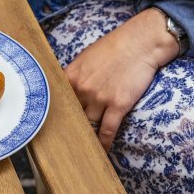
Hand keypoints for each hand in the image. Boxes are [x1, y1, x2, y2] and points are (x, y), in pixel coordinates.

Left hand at [65, 9, 178, 150]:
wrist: (141, 42)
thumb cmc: (115, 47)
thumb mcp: (86, 58)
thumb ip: (75, 76)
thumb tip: (67, 92)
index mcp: (71, 76)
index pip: (57, 102)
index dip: (56, 115)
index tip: (52, 127)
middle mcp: (82, 88)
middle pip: (72, 115)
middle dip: (70, 127)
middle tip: (66, 142)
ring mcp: (100, 97)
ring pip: (88, 124)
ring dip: (87, 135)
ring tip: (83, 147)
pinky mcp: (118, 104)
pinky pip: (107, 130)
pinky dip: (104, 142)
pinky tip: (102, 151)